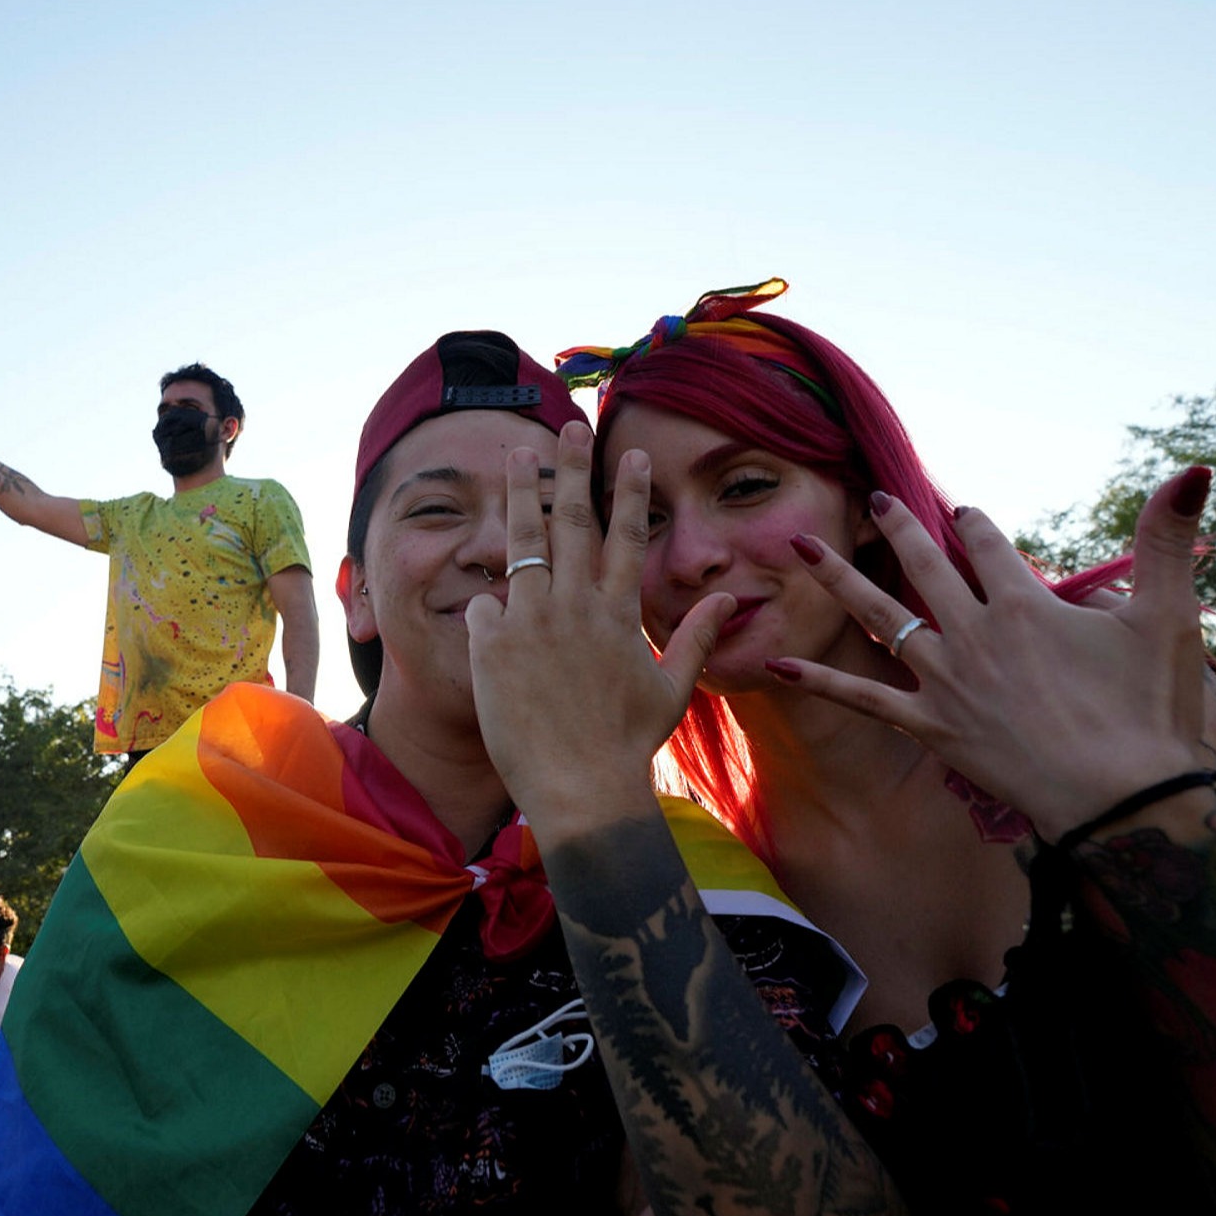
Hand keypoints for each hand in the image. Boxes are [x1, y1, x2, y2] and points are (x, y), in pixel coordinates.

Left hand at [464, 421, 731, 833]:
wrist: (581, 788)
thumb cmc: (625, 746)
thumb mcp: (670, 692)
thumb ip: (694, 639)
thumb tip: (729, 598)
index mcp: (619, 615)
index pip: (626, 537)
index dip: (628, 492)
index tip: (630, 453)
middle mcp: (577, 607)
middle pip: (574, 522)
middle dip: (572, 469)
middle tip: (568, 427)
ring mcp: (533, 622)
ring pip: (523, 544)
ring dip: (520, 496)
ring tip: (514, 456)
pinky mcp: (495, 646)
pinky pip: (485, 607)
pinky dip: (489, 605)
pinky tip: (489, 608)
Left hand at [766, 468, 1215, 837]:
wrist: (1121, 799)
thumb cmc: (1147, 711)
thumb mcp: (1166, 617)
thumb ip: (1167, 540)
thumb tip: (1197, 467)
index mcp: (1023, 603)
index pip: (989, 545)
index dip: (975, 522)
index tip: (959, 506)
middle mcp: (974, 633)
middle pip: (925, 566)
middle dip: (899, 527)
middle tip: (872, 496)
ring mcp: (946, 680)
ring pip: (880, 616)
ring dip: (837, 579)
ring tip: (801, 545)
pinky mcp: (931, 726)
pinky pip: (863, 699)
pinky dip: (819, 682)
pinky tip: (775, 665)